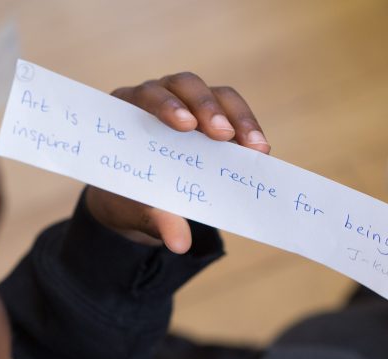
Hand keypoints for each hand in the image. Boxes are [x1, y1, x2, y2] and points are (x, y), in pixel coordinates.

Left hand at [84, 73, 270, 253]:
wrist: (137, 200)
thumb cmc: (129, 198)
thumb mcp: (136, 210)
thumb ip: (155, 220)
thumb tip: (180, 243)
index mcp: (126, 111)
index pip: (146, 96)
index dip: (166, 106)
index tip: (186, 126)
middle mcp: (158, 97)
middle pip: (185, 85)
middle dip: (206, 107)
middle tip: (222, 134)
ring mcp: (189, 103)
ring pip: (218, 95)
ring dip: (238, 118)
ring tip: (255, 148)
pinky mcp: (214, 117)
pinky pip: (235, 114)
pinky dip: (249, 130)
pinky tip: (260, 152)